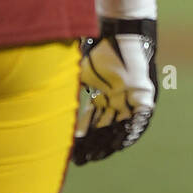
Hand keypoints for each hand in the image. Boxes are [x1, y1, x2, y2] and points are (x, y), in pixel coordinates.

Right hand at [73, 17, 157, 164]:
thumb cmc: (100, 49)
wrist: (122, 33)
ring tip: (99, 156)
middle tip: (83, 159)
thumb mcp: (81, 72)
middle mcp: (118, 100)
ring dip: (111, 142)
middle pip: (106, 128)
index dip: (84, 135)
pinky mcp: (146, 95)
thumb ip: (69, 86)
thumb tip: (46, 98)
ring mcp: (132, 98)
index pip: (93, 121)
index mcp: (104, 95)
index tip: (73, 148)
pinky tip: (121, 143)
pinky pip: (141, 118)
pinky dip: (132, 130)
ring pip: (123, 127)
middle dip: (95, 145)